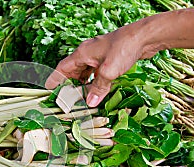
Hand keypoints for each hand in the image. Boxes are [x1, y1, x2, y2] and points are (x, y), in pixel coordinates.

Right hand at [45, 23, 159, 106]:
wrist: (145, 36)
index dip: (55, 78)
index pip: (62, 67)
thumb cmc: (124, 49)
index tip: (48, 88)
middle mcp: (88, 53)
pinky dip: (94, 80)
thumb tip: (89, 103)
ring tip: (80, 95)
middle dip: (69, 83)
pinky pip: (96, 71)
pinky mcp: (110, 57)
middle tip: (66, 97)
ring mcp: (99, 55)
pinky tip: (97, 88)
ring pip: (85, 71)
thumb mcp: (108, 72)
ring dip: (82, 83)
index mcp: (82, 53)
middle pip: (73, 70)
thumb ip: (98, 88)